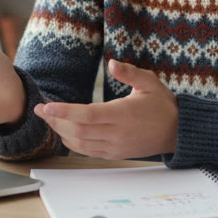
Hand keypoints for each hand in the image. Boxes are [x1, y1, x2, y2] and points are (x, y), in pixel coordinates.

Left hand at [36, 59, 176, 159]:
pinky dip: (72, 142)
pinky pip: (88, 151)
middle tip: (39, 109)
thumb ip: (130, 73)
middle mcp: (117, 133)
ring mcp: (115, 146)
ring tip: (48, 119)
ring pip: (80, 143)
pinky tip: (64, 131)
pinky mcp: (115, 154)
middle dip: (55, 121)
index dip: (64, 112)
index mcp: (123, 114)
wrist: (177, 132)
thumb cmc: (163, 105)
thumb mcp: (150, 82)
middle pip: (77, 130)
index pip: (86, 115)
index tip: (45, 106)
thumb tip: (112, 63)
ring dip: (60, 132)